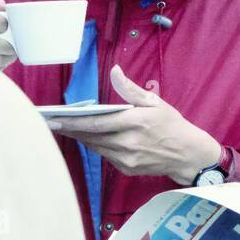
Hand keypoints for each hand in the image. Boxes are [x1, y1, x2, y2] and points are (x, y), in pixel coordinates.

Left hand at [48, 65, 221, 184]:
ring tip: (64, 127)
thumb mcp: (155, 102)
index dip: (72, 122)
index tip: (54, 119)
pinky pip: (105, 155)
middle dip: (69, 129)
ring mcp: (127, 159)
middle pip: (90, 136)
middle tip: (49, 122)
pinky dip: (96, 145)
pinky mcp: (126, 169)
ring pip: (95, 146)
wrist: (189, 155)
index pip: (96, 124)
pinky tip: (89, 137)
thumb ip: (130, 89)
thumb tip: (115, 71)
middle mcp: (128, 143)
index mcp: (135, 123)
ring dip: (80, 137)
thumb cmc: (173, 126)